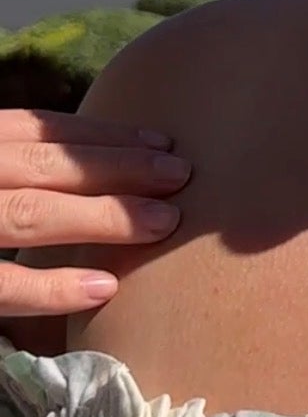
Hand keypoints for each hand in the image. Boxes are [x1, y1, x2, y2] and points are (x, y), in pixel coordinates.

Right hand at [0, 108, 189, 318]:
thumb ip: (15, 166)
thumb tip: (84, 168)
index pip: (39, 130)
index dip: (102, 134)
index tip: (161, 141)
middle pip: (46, 166)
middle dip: (119, 167)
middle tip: (181, 174)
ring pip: (31, 214)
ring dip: (101, 217)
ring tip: (164, 222)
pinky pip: (4, 285)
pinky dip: (51, 287)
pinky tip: (105, 287)